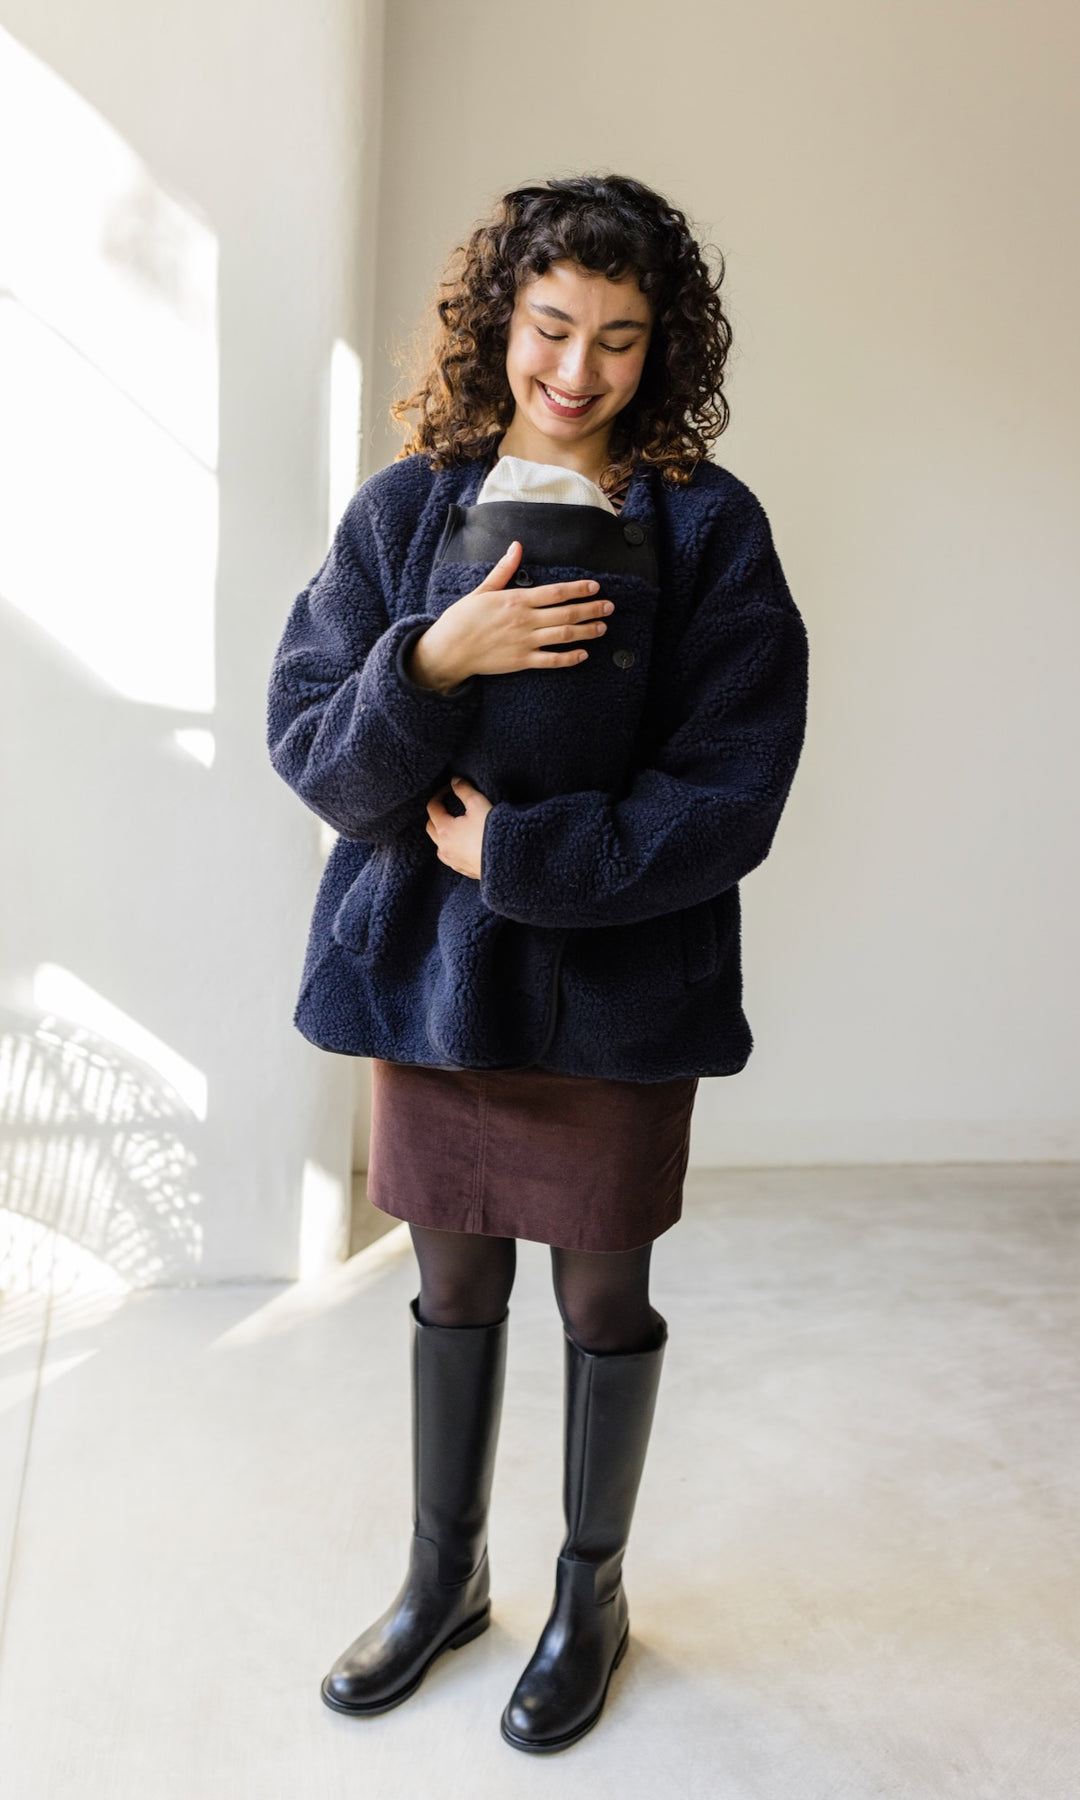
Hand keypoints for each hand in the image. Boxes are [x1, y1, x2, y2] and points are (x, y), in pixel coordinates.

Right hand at [409, 539, 614, 689]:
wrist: (449, 649)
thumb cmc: (463, 618)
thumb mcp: (482, 590)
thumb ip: (504, 570)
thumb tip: (516, 546)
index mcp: (516, 600)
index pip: (555, 592)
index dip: (578, 589)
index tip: (595, 586)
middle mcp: (525, 620)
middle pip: (566, 613)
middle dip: (591, 609)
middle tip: (609, 607)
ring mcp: (525, 642)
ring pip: (563, 635)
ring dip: (586, 631)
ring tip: (602, 627)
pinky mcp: (522, 661)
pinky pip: (551, 660)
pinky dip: (569, 658)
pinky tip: (583, 654)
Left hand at [425, 775, 492, 878]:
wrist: (506, 860)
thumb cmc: (490, 832)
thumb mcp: (478, 804)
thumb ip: (464, 790)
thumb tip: (455, 781)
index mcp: (444, 829)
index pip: (432, 808)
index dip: (438, 795)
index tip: (448, 789)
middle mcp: (444, 847)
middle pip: (430, 828)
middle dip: (436, 815)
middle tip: (448, 806)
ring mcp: (453, 861)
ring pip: (439, 846)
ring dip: (442, 834)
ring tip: (455, 826)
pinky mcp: (464, 870)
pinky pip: (451, 858)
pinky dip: (453, 848)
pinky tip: (464, 845)